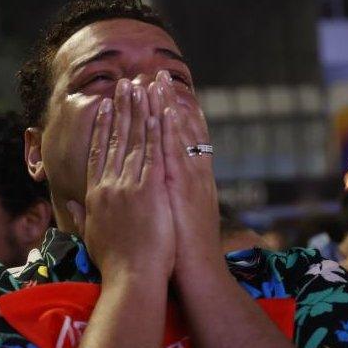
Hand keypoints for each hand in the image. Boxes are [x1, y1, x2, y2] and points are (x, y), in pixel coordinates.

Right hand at [67, 78, 174, 279]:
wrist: (131, 278)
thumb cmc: (114, 264)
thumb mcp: (91, 236)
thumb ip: (81, 215)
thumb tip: (69, 202)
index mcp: (95, 195)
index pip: (98, 154)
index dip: (102, 128)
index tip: (105, 108)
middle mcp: (109, 185)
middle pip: (115, 140)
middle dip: (121, 109)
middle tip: (125, 84)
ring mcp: (128, 185)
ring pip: (134, 140)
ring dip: (138, 111)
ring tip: (142, 86)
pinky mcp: (149, 189)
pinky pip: (152, 153)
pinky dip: (155, 131)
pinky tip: (159, 111)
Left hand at [147, 71, 219, 278]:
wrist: (197, 273)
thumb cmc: (179, 253)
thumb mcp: (172, 219)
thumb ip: (163, 200)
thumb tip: (150, 190)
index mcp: (189, 181)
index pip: (180, 140)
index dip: (170, 114)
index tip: (158, 93)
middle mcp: (193, 174)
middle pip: (181, 129)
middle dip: (168, 100)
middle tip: (156, 74)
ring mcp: (191, 178)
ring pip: (180, 133)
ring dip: (168, 105)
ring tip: (156, 80)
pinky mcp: (185, 187)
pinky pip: (178, 151)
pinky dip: (173, 129)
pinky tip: (165, 108)